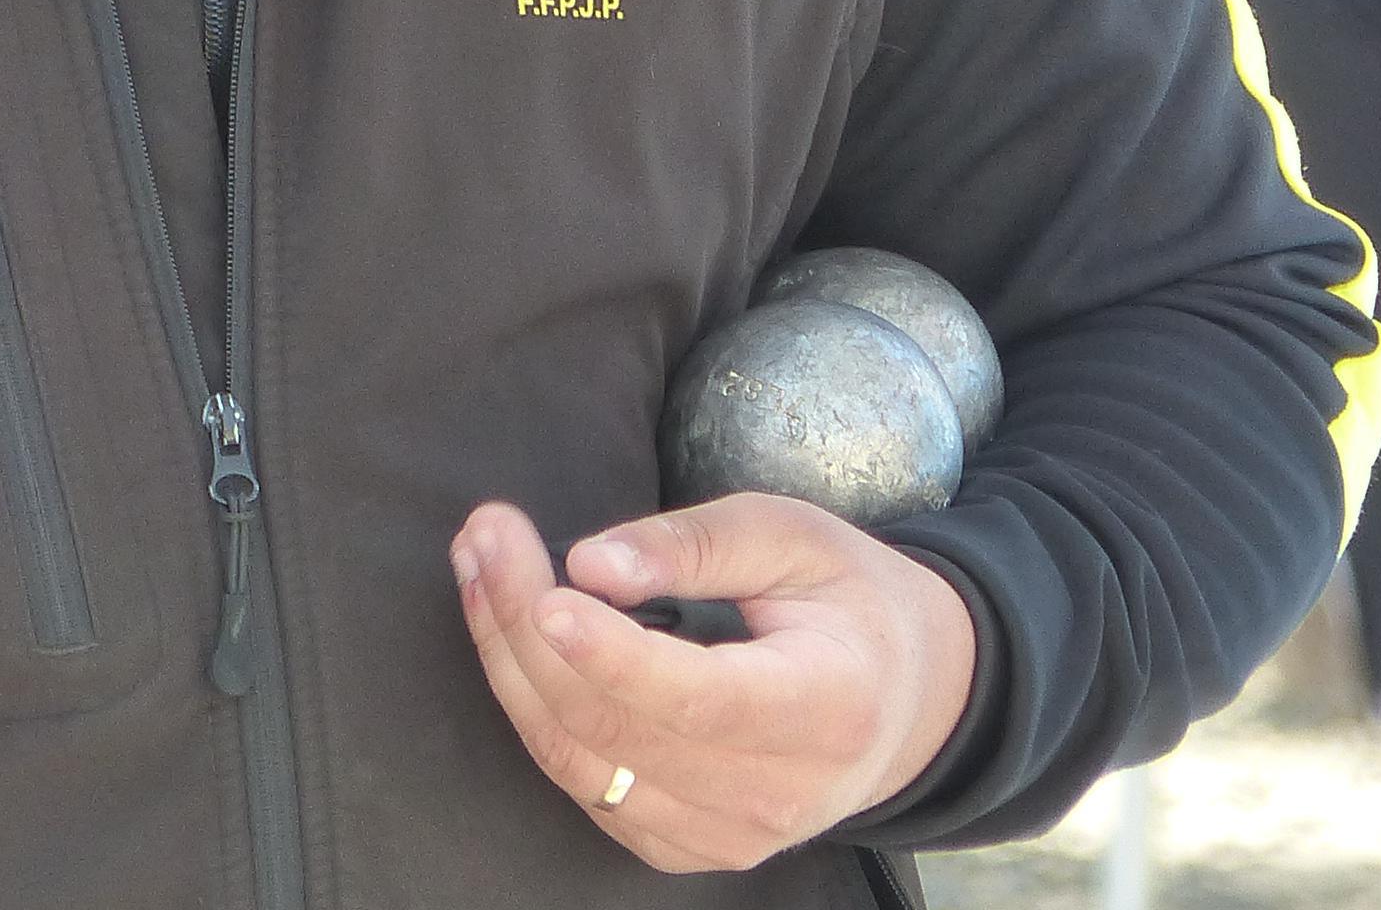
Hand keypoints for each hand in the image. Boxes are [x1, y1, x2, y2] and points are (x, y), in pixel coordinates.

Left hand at [451, 493, 976, 873]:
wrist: (902, 703)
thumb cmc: (847, 601)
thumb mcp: (797, 537)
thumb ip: (698, 545)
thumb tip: (591, 565)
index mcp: (826, 710)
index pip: (700, 699)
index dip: (611, 655)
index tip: (543, 593)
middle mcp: (775, 796)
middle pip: (618, 728)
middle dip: (527, 627)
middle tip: (485, 532)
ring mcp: (726, 836)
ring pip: (581, 762)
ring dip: (508, 661)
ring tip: (478, 564)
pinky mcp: (682, 846)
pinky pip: (584, 784)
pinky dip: (532, 706)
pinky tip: (509, 632)